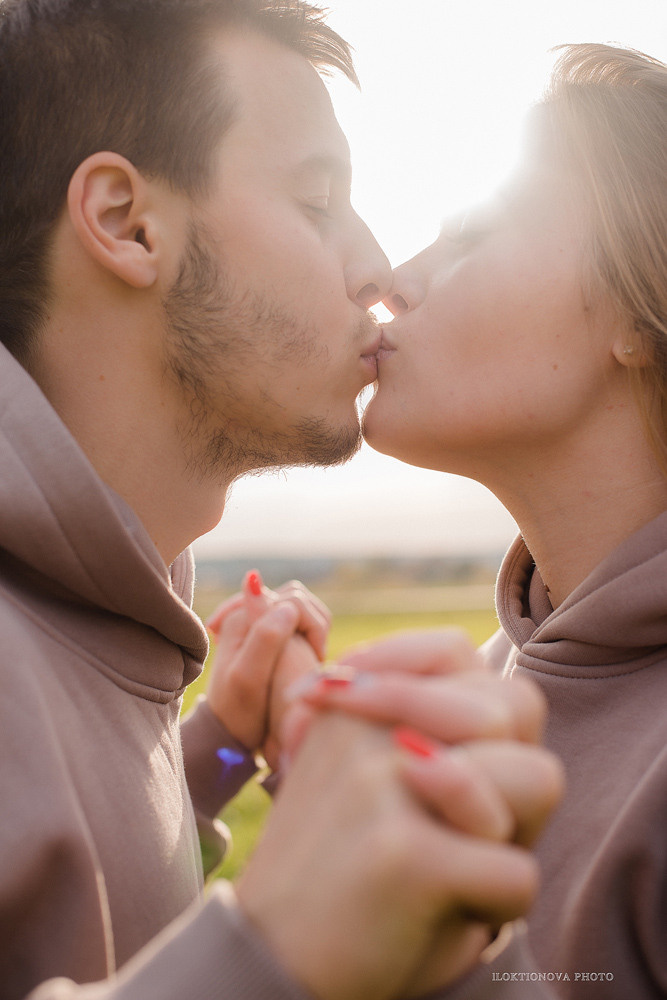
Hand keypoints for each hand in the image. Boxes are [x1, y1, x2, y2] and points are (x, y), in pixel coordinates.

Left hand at [205, 572, 331, 765]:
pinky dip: (311, 635)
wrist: (230, 732)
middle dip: (314, 624)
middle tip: (314, 657)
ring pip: (303, 606)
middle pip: (298, 597)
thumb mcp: (248, 678)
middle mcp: (248, 613)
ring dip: (314, 628)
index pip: (293, 599)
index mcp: (241, 617)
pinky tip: (306, 658)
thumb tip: (289, 607)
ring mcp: (259, 622)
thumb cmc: (239, 710)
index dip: (311, 626)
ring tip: (311, 658)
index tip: (312, 657)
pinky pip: (300, 621)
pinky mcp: (270, 634)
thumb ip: (264, 638)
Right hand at [278, 631, 562, 994]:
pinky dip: (498, 907)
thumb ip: (436, 739)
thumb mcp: (375, 786)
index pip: (453, 650)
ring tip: (457, 862)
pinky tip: (447, 916)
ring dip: (512, 833)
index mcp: (352, 704)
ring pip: (536, 778)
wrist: (272, 963)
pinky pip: (518, 872)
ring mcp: (386, 783)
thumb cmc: (340, 874)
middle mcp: (367, 726)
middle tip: (465, 827)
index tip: (448, 764)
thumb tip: (500, 714)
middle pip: (512, 706)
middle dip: (513, 775)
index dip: (479, 706)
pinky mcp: (408, 853)